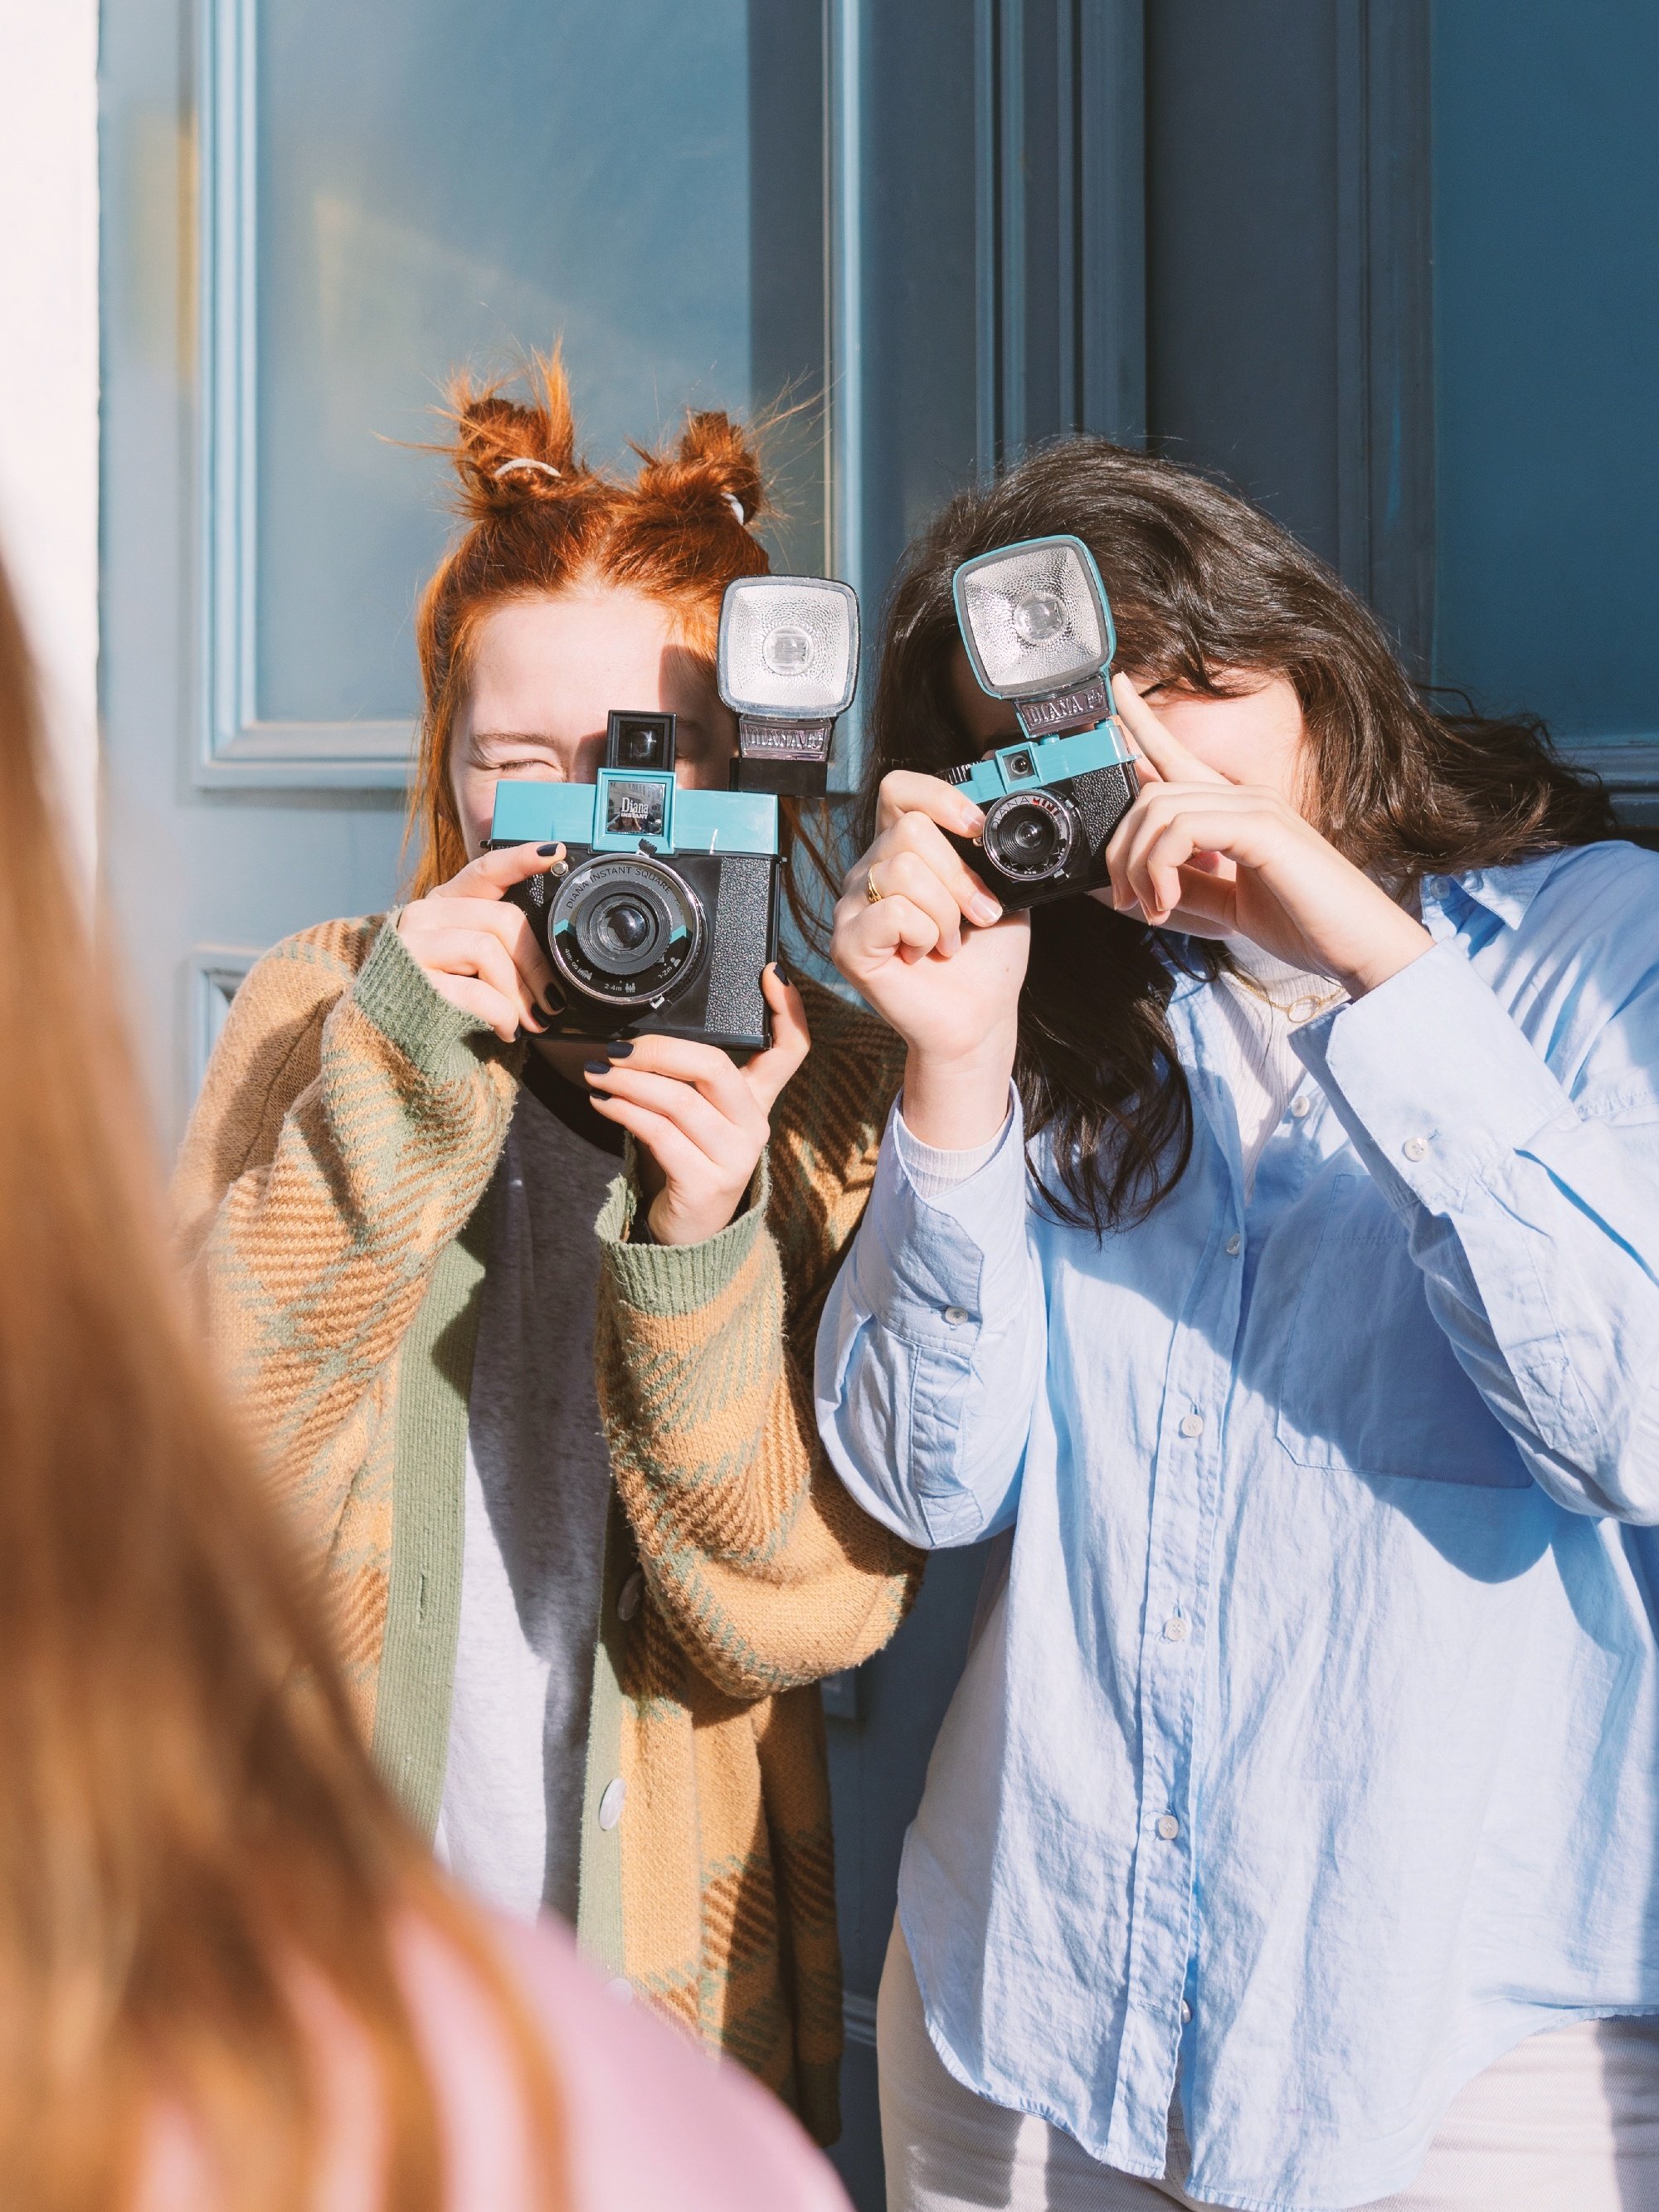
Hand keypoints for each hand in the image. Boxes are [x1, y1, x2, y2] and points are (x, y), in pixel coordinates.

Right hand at [395, 844, 563, 1041]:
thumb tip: (552, 956)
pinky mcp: (412, 979)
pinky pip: (476, 992)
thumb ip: (497, 943)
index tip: (553, 853)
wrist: (384, 1036)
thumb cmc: (437, 998)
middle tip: (552, 1000)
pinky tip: (506, 1030)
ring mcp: (413, 945)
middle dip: (536, 964)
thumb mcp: (465, 962)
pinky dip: (502, 1015)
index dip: (520, 859)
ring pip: (488, 951)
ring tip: (529, 1021)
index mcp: (444, 903)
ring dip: (519, 993)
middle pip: (501, 919)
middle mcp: (424, 915)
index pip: (485, 871)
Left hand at [582, 965, 809, 1245]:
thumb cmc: (686, 1163)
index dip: (789, 1011)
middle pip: (714, 1066)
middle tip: (617, 1048)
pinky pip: (659, 1133)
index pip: (792, 1050)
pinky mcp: (706, 1182)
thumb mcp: (695, 1117)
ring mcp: (735, 1156)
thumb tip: (637, 1037)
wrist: (688, 1236)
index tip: (771, 974)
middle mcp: (755, 1126)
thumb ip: (687, 1080)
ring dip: (628, 1082)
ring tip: (597, 1073)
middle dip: (657, 1049)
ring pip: (678, 1100)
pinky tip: (603, 1103)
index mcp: (757, 1101)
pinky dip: (624, 1112)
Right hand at [831, 771, 1027, 1147]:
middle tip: (978, 914)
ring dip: (946, 911)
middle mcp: (870, 871)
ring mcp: (853, 908)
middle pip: (908, 829)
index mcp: (902, 849)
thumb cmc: (985, 957)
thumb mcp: (1000, 888)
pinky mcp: (849, 945)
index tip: (977, 828)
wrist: (980, 1016)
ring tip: (950, 940)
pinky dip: (924, 935)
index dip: (938, 797)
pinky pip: (892, 913)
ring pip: (902, 869)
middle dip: (959, 875)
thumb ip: (988, 849)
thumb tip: (993, 817)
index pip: (898, 789)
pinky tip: (926, 953)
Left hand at [1107, 674, 1432, 997]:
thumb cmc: (1306, 927)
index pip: (1178, 754)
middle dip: (1122, 848)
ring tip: (1154, 909)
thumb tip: (1129, 882)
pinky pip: (1183, 828)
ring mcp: (1256, 806)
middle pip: (1151, 791)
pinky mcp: (1262, 827)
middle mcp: (1245, 797)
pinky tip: (1170, 902)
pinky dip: (1160, 868)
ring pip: (1160, 807)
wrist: (1362, 948)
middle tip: (1127, 901)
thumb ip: (1186, 886)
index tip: (1114, 689)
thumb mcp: (1229, 905)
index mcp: (1237, 810)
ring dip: (1139, 865)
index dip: (1142, 719)